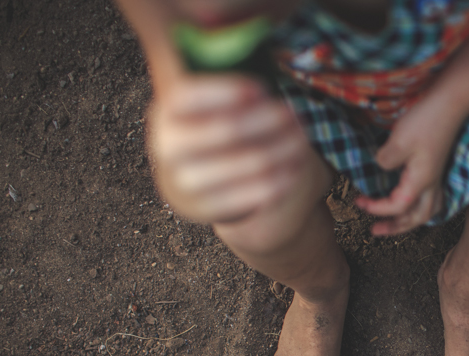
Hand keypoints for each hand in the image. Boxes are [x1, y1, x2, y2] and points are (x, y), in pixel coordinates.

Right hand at [147, 74, 308, 223]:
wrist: (201, 188)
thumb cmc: (216, 132)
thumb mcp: (214, 105)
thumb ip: (226, 80)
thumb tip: (232, 30)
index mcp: (165, 113)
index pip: (187, 97)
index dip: (225, 92)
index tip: (261, 89)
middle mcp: (166, 149)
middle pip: (222, 132)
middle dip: (265, 122)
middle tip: (295, 114)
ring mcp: (184, 184)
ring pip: (241, 166)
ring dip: (279, 150)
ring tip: (303, 139)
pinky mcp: (206, 212)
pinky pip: (249, 197)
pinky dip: (277, 181)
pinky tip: (295, 168)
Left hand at [355, 98, 462, 235]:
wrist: (451, 102)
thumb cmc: (426, 121)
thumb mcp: (399, 142)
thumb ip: (386, 160)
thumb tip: (381, 167)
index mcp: (421, 181)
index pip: (397, 206)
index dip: (377, 208)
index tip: (359, 202)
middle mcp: (432, 183)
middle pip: (417, 217)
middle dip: (396, 228)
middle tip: (376, 231)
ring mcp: (437, 176)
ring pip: (428, 210)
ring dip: (411, 220)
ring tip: (396, 224)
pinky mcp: (437, 167)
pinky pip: (432, 197)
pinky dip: (420, 206)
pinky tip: (412, 201)